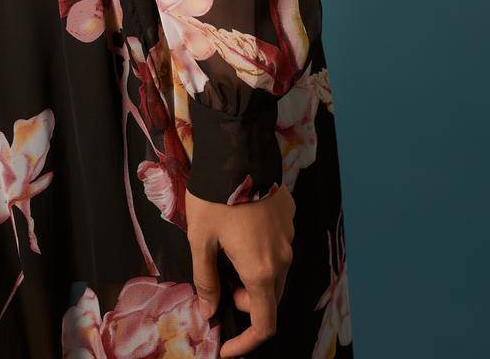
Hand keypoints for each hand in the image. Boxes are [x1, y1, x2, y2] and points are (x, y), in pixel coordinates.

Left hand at [186, 184, 294, 355]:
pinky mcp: (289, 216)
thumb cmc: (215, 196)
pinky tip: (241, 228)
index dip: (245, 342)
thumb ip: (206, 280)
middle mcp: (282, 258)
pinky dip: (261, 250)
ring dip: (253, 275)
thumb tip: (209, 310)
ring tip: (227, 251)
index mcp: (260, 271)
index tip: (227, 346)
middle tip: (219, 282)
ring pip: (274, 271)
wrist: (238, 149)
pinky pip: (278, 244)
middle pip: (269, 297)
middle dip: (245, 300)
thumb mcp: (200, 239)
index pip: (264, 324)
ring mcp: (289, 236)